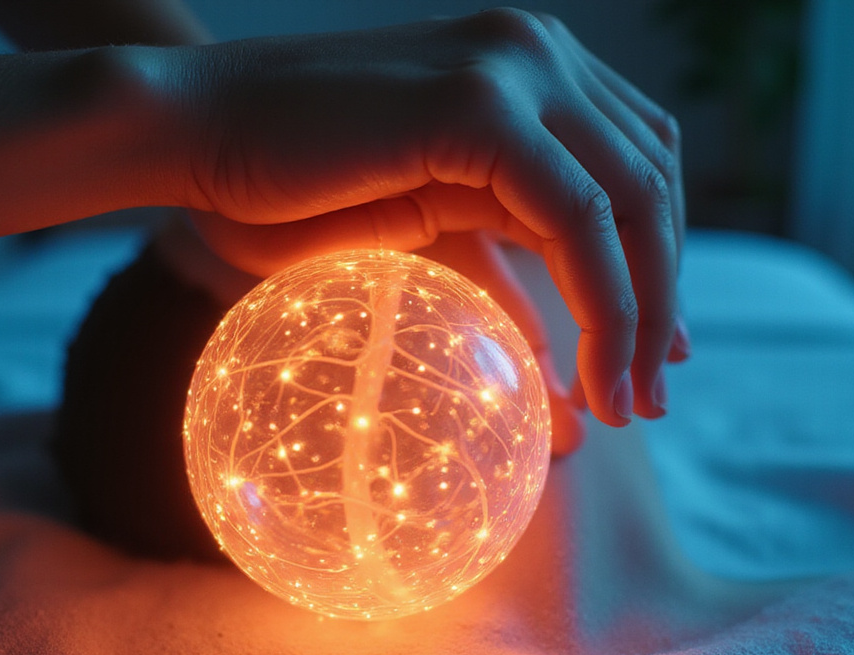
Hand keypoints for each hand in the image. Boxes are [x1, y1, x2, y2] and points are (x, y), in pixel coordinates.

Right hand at [174, 9, 685, 428]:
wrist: (191, 131)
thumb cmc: (284, 187)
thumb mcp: (425, 213)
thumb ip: (503, 240)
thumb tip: (556, 342)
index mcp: (529, 68)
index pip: (638, 161)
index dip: (661, 257)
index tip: (654, 350)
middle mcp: (537, 52)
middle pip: (654, 180)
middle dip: (662, 295)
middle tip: (649, 393)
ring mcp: (514, 66)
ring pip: (633, 202)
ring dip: (643, 313)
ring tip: (625, 403)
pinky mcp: (481, 104)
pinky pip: (580, 218)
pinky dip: (603, 303)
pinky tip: (587, 376)